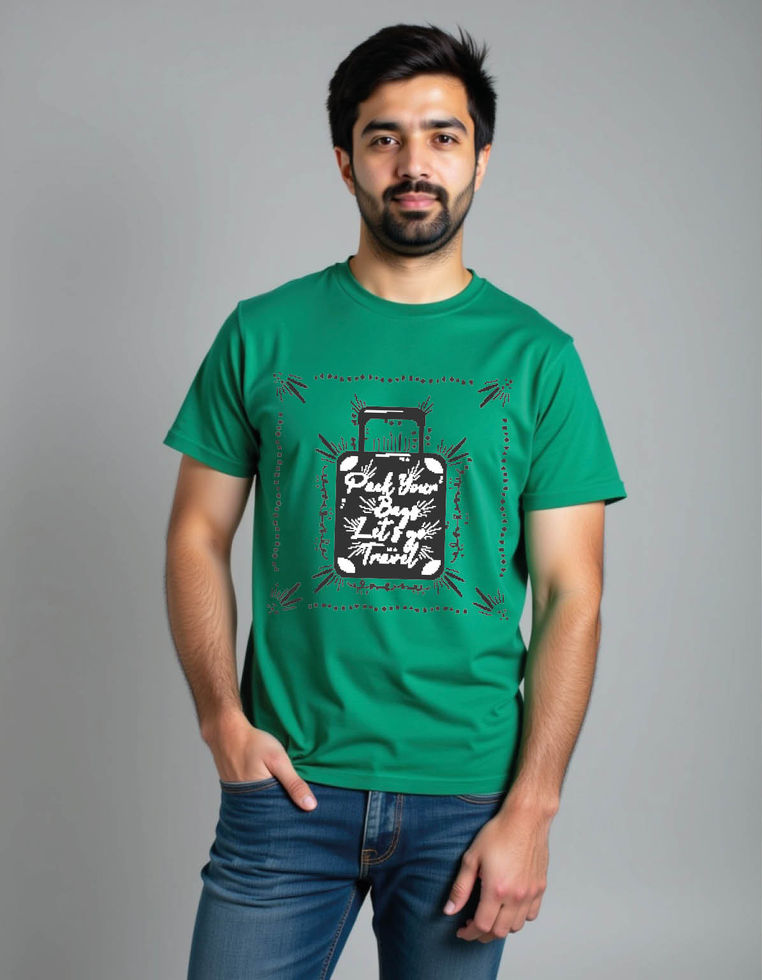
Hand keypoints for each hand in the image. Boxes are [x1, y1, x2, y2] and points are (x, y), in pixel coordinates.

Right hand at [202, 710, 317, 811]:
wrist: (227, 732)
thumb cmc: (252, 744)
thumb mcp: (278, 760)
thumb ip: (294, 783)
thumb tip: (310, 806)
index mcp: (259, 799)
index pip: (280, 815)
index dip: (292, 810)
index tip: (305, 808)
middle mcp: (247, 803)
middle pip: (270, 811)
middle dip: (282, 806)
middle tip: (293, 797)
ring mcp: (239, 796)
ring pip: (261, 803)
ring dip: (271, 798)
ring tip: (281, 789)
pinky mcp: (236, 789)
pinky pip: (252, 795)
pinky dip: (261, 791)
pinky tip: (267, 782)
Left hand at [443, 796, 551, 942]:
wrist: (526, 819)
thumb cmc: (499, 833)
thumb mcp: (472, 857)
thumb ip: (461, 887)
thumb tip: (450, 910)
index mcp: (497, 890)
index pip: (482, 926)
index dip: (469, 933)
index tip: (462, 930)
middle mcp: (516, 896)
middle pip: (499, 932)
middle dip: (483, 934)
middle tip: (472, 926)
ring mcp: (530, 893)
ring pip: (516, 926)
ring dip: (501, 928)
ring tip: (490, 917)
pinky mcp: (540, 888)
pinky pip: (531, 914)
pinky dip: (519, 918)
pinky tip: (509, 909)